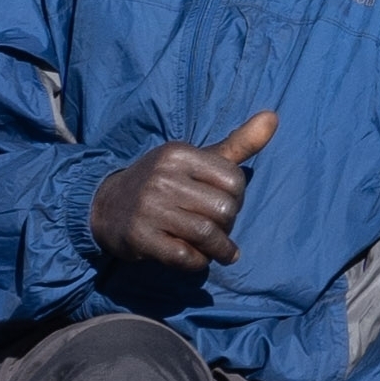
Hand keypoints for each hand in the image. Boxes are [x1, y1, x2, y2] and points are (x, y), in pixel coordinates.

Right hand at [92, 106, 279, 272]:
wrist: (106, 206)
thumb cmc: (163, 182)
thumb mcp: (196, 158)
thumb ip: (237, 143)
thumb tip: (274, 118)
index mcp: (179, 153)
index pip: (234, 181)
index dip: (237, 199)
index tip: (225, 205)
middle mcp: (163, 177)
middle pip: (224, 210)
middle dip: (228, 225)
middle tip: (220, 230)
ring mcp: (149, 207)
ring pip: (206, 234)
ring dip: (219, 249)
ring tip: (221, 252)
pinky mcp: (139, 236)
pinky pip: (184, 256)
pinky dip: (197, 263)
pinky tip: (196, 259)